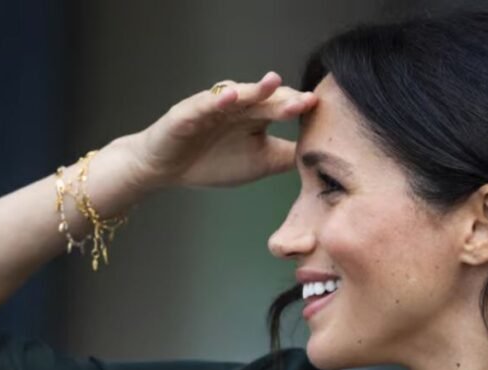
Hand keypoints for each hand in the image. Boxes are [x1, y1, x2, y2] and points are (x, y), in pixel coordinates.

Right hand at [120, 72, 317, 191]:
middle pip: (265, 100)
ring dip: (255, 90)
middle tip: (305, 100)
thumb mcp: (259, 162)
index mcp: (255, 117)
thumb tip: (322, 155)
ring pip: (238, 96)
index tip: (317, 108)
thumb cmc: (212, 162)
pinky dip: (217, 99)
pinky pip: (205, 103)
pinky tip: (230, 97)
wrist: (166, 168)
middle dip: (284, 99)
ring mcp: (213, 106)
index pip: (281, 108)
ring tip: (273, 83)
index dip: (297, 108)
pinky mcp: (188, 111)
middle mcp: (238, 107)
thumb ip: (287, 156)